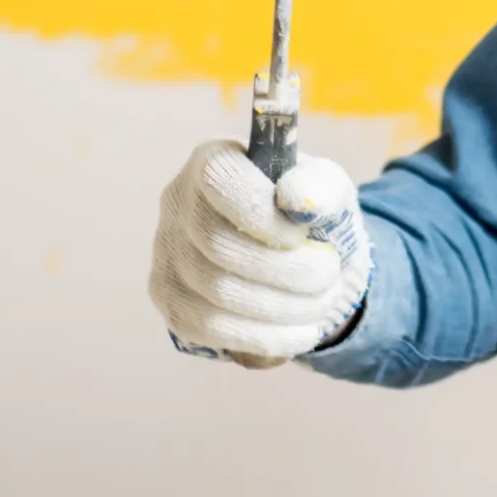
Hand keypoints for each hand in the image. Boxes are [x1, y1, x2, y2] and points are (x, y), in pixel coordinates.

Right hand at [148, 140, 372, 365]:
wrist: (302, 261)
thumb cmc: (309, 216)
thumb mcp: (329, 190)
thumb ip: (321, 186)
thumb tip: (298, 200)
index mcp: (211, 161)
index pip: (218, 180)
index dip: (262, 215)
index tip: (302, 236)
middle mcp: (178, 205)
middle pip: (217, 245)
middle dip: (285, 269)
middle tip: (328, 277)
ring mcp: (167, 256)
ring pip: (215, 292)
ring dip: (282, 306)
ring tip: (322, 304)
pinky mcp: (172, 302)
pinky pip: (210, 328)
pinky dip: (264, 335)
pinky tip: (302, 331)